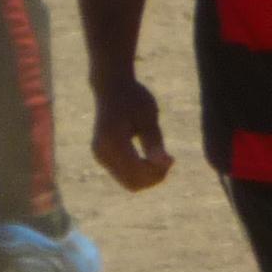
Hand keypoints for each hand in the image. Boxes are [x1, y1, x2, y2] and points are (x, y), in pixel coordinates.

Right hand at [91, 73, 172, 191]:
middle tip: (169, 158)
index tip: (172, 158)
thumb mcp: (148, 117)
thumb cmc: (134, 99)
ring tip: (161, 157)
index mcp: (112, 140)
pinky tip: (151, 157)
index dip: (158, 171)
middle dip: (154, 176)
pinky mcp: (102, 157)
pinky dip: (140, 172)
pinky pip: (124, 176)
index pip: (137, 171)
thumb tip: (164, 163)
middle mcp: (102, 152)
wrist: (111, 88)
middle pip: (133, 182)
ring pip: (129, 183)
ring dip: (148, 176)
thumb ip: (154, 141)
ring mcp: (100, 156)